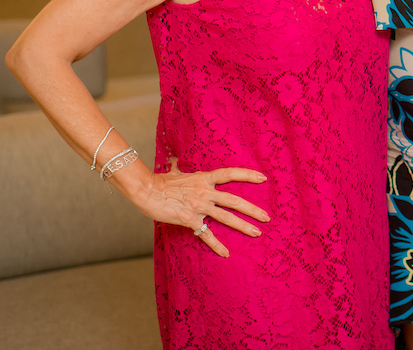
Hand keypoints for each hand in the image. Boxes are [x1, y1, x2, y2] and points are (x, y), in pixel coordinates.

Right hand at [131, 158, 269, 256]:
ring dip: (243, 226)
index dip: (247, 175)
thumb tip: (175, 159)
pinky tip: (226, 253)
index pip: (230, 174)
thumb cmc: (159, 181)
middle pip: (234, 200)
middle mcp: (205, 192)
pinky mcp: (190, 219)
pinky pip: (206, 234)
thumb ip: (179, 167)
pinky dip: (216, 244)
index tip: (263, 178)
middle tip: (267, 217)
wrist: (145, 190)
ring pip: (226, 217)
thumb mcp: (174, 171)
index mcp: (204, 178)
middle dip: (252, 209)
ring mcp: (199, 206)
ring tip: (257, 232)